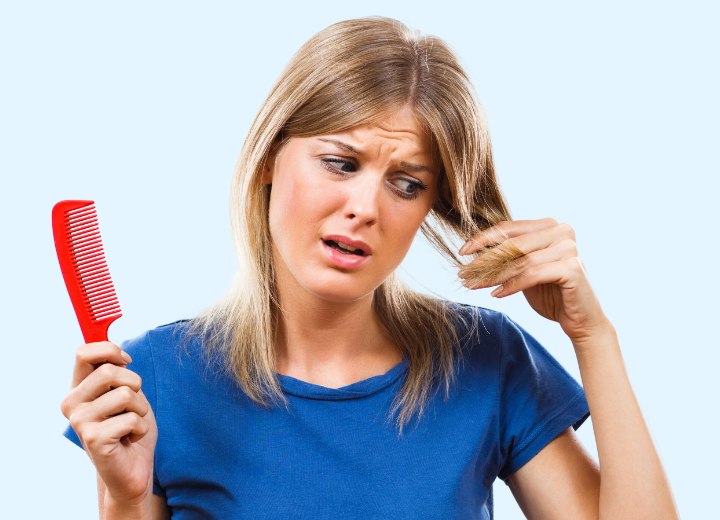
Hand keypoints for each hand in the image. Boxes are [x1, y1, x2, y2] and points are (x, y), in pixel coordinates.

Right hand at [61, 342, 157, 505]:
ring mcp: (80, 422)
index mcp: (78, 388)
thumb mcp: (125, 392)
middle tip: (133, 404)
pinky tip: (130, 439)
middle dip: (134, 384)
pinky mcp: (93, 440)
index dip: (110, 350)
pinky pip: (131, 419)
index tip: (126, 361)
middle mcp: (72, 403)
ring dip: (141, 409)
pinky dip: (141, 428)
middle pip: (109, 371)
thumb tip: (116, 351)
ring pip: (126, 394)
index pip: (83, 352)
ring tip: (132, 424)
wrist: (133, 467)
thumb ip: (116, 372)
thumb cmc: (130, 427)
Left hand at [458, 218, 612, 342]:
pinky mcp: (572, 268)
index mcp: (549, 225)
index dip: (483, 239)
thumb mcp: (524, 269)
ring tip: (473, 286)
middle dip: (484, 260)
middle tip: (464, 274)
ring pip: (520, 260)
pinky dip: (511, 285)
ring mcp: (569, 247)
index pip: (509, 228)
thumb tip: (472, 250)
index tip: (463, 252)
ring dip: (493, 275)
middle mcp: (561, 231)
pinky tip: (496, 294)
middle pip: (512, 243)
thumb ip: (508, 255)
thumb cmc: (551, 293)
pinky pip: (532, 274)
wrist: (581, 320)